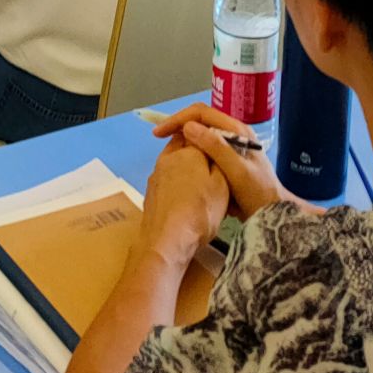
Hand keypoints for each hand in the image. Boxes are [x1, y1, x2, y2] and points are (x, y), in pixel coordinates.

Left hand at [137, 138, 229, 262]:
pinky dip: (177, 184)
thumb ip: (220, 159)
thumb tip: (215, 143)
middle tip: (214, 170)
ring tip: (202, 188)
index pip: (199, 131)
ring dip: (186, 168)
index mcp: (188, 150)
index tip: (222, 152)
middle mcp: (168, 156)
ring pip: (175, 162)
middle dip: (198, 152)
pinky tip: (186, 200)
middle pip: (184, 145)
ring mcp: (156, 174)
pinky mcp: (150, 191)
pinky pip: (167, 179)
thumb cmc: (200, 211)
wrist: (166, 241)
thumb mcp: (222, 185)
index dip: (212, 140)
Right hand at [148, 105, 297, 220]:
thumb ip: (216, 148)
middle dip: (178, 126)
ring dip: (184, 137)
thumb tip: (189, 127)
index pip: (202, 113)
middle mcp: (233, 134)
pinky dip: (191, 150)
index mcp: (237, 131)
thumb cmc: (258, 193)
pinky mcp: (227, 159)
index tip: (161, 132)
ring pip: (201, 133)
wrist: (273, 214)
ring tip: (168, 149)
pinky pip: (205, 148)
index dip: (179, 119)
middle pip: (200, 120)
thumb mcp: (237, 171)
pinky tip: (182, 162)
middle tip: (160, 139)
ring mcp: (230, 146)